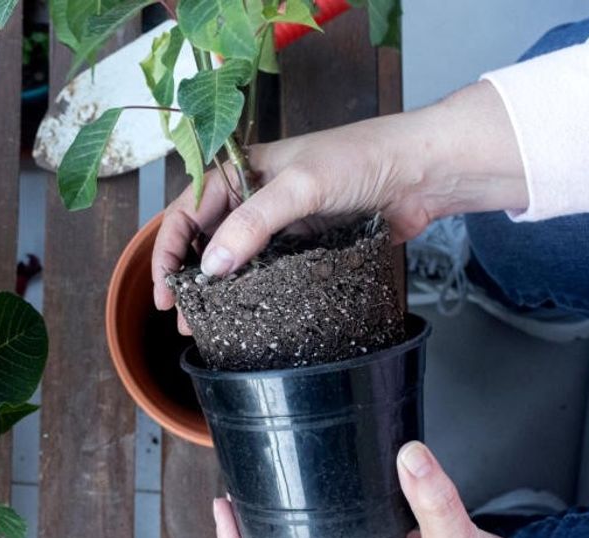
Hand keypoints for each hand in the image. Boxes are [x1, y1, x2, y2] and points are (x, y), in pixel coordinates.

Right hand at [152, 81, 528, 314]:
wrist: (421, 172)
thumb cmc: (361, 159)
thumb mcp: (299, 187)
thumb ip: (252, 224)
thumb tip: (212, 267)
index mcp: (241, 171)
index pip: (187, 210)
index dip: (169, 250)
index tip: (166, 290)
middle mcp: (255, 197)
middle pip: (207, 239)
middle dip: (189, 278)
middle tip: (183, 318)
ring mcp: (282, 224)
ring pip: (237, 260)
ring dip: (220, 291)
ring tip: (208, 327)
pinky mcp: (307, 246)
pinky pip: (270, 272)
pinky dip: (254, 293)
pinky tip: (248, 316)